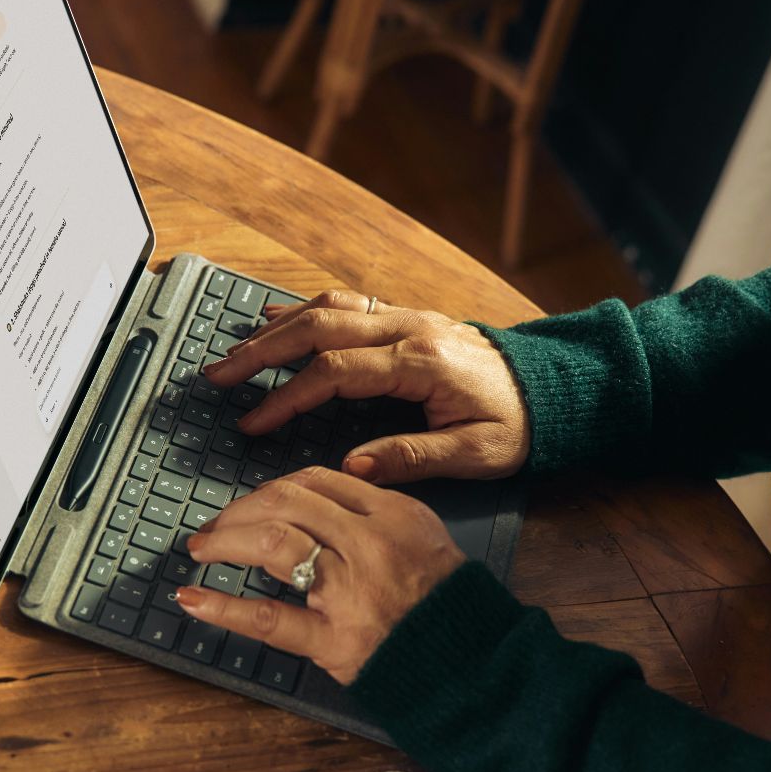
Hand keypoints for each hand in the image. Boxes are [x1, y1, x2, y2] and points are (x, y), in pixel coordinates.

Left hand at [176, 466, 464, 683]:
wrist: (471, 662)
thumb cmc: (445, 601)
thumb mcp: (423, 536)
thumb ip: (375, 512)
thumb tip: (314, 499)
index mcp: (392, 514)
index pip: (318, 482)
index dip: (274, 488)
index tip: (255, 501)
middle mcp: (368, 544)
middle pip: (286, 504)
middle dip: (240, 510)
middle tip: (214, 525)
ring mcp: (349, 592)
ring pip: (274, 544)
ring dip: (227, 541)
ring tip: (203, 548)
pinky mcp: (334, 640)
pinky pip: (270, 619)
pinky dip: (225, 608)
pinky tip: (194, 599)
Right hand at [203, 289, 530, 483]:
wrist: (553, 388)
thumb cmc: (518, 424)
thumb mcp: (476, 453)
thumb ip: (412, 458)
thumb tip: (352, 466)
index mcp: (420, 363)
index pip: (334, 375)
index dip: (287, 398)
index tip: (253, 423)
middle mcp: (408, 329)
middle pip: (317, 329)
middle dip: (261, 351)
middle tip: (217, 375)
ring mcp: (406, 318)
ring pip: (326, 309)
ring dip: (275, 327)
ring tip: (234, 350)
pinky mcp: (406, 318)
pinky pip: (345, 305)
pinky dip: (303, 311)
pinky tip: (276, 321)